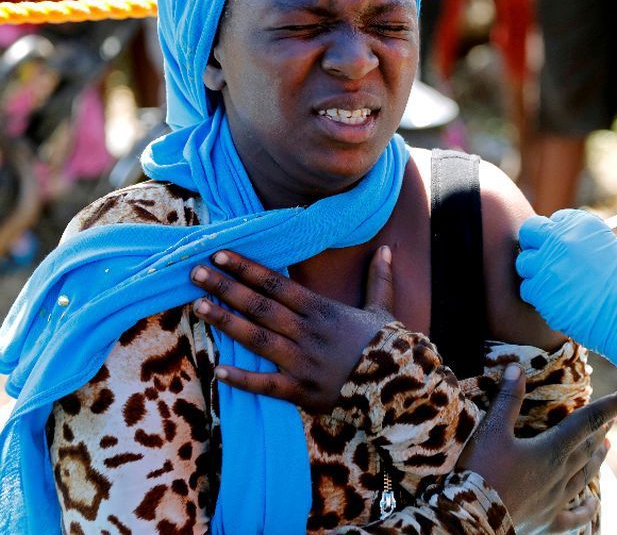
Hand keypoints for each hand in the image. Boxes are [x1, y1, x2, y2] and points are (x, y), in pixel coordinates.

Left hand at [190, 246, 395, 412]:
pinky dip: (243, 379)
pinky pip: (266, 384)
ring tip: (199, 306)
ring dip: (226, 322)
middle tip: (196, 273)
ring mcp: (301, 362)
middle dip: (226, 287)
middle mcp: (307, 332)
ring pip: (257, 338)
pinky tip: (219, 370)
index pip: (277, 284)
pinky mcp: (301, 391)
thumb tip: (386, 249)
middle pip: (260, 305)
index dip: (248, 268)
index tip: (221, 255)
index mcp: (323, 310)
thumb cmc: (387, 347)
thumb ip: (379, 278)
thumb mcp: (383, 308)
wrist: (397, 387)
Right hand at [458, 364, 616, 532]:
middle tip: (614, 414)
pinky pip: (573, 518)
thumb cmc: (480, 472)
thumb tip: (516, 367)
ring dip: (597, 458)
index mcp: (552, 450)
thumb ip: (508, 399)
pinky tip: (594, 506)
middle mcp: (560, 475)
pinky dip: (586, 511)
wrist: (470, 520)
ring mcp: (555, 501)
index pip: (590, 420)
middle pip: (589, 446)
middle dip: (603, 427)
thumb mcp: (492, 430)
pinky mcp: (545, 523)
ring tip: (607, 445)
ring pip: (584, 475)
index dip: (614, 404)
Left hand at [517, 210, 616, 373]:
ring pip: (524, 262)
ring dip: (534, 272)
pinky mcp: (540, 291)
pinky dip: (538, 295)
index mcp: (582, 224)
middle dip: (534, 243)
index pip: (556, 219)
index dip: (559, 235)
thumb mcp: (613, 250)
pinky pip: (527, 289)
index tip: (565, 248)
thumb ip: (586, 245)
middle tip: (544, 258)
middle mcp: (561, 238)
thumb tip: (569, 250)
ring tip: (555, 285)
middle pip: (530, 230)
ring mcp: (547, 264)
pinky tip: (557, 301)